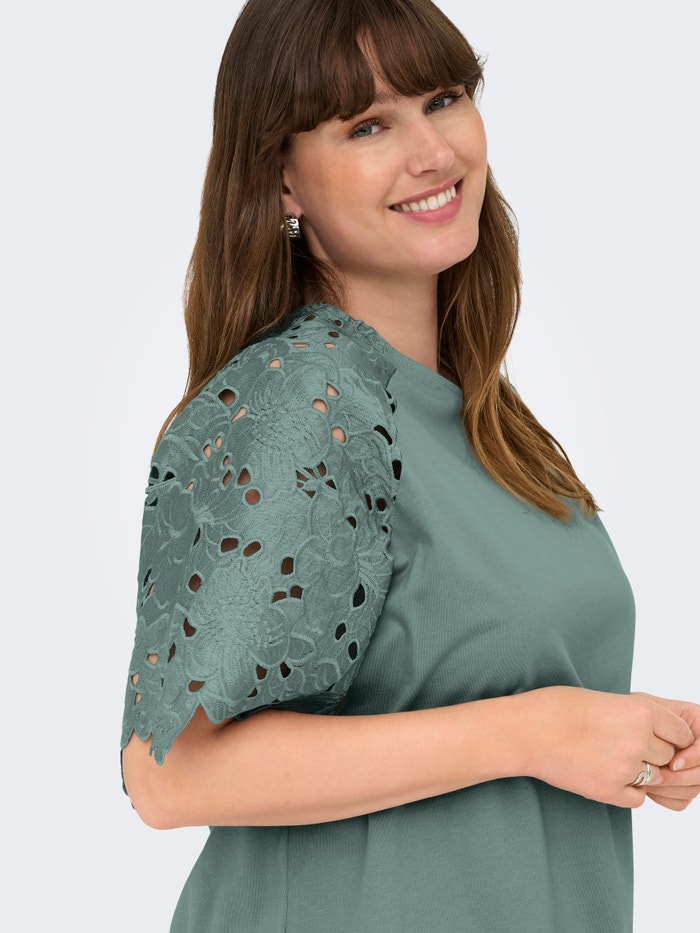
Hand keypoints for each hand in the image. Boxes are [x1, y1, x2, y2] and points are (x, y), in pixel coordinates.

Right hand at [523, 687, 694, 808]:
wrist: (526, 731)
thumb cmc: (557, 708)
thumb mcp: (604, 700)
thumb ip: (634, 716)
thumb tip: (656, 730)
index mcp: (639, 712)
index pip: (680, 731)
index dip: (670, 734)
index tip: (658, 734)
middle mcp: (638, 741)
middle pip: (668, 755)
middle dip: (653, 752)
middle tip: (625, 743)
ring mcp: (625, 769)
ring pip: (655, 777)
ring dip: (640, 770)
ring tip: (611, 756)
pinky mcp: (609, 791)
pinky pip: (637, 798)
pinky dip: (628, 789)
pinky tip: (606, 774)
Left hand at [632, 693, 699, 811]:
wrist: (612, 726)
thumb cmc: (628, 710)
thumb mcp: (645, 706)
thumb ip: (666, 722)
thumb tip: (678, 760)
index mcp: (696, 724)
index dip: (693, 758)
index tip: (672, 763)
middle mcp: (697, 747)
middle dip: (678, 778)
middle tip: (655, 776)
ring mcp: (690, 769)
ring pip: (693, 790)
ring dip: (668, 788)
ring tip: (646, 780)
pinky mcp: (680, 785)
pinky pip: (681, 801)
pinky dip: (664, 797)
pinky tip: (648, 787)